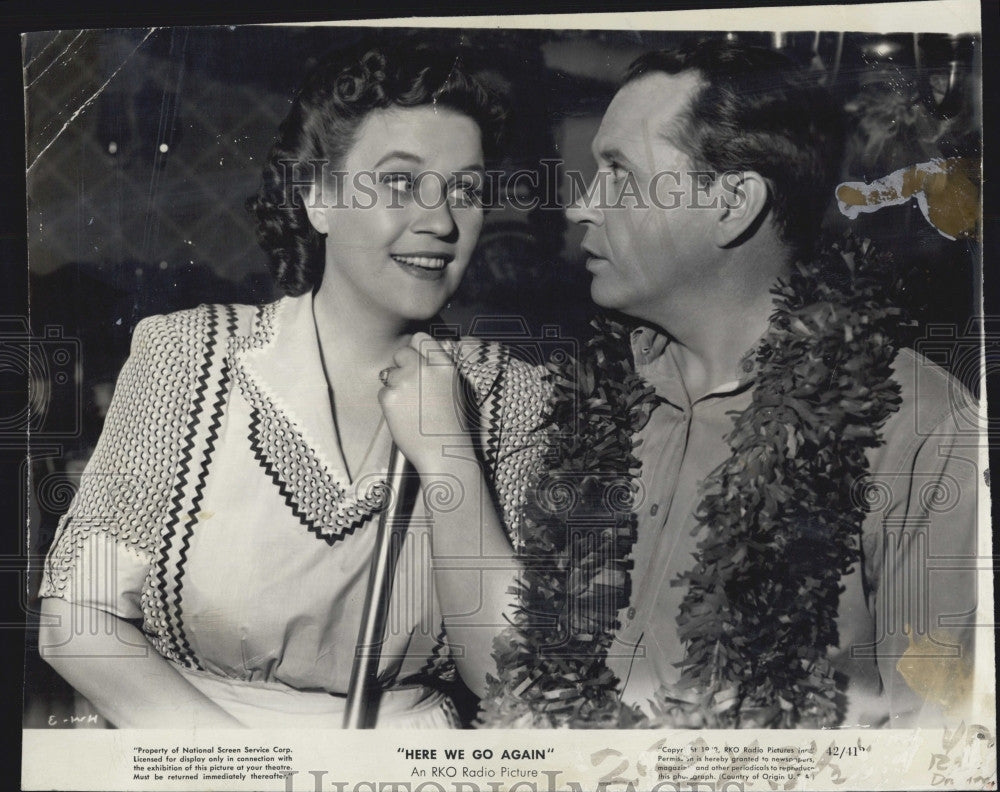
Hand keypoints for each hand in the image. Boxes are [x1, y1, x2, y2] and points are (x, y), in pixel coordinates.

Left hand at [377, 333, 470, 471]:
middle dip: (402, 366)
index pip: (420, 339)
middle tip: (410, 386)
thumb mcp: (456, 388)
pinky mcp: (389, 397)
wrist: (443, 452)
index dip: (416, 350)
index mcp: (444, 365)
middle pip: (401, 352)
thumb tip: (424, 354)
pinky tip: (403, 416)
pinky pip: (383, 392)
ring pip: (389, 373)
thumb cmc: (453, 424)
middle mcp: (424, 368)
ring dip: (395, 386)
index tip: (417, 362)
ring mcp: (405, 381)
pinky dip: (389, 403)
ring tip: (410, 407)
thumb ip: (439, 367)